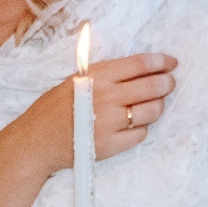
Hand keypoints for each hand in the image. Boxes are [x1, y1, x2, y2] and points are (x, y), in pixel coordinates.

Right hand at [13, 52, 178, 176]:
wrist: (36, 140)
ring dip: (157, 106)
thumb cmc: (55, 107)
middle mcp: (107, 97)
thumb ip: (107, 73)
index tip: (171, 63)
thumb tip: (144, 67)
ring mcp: (111, 122)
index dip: (162, 62)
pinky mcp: (113, 144)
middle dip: (167, 83)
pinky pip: (142, 133)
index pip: (141, 64)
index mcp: (98, 76)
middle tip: (168, 83)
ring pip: (154, 110)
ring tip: (149, 105)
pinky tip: (130, 125)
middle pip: (154, 86)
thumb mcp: (77, 80)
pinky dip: (140, 128)